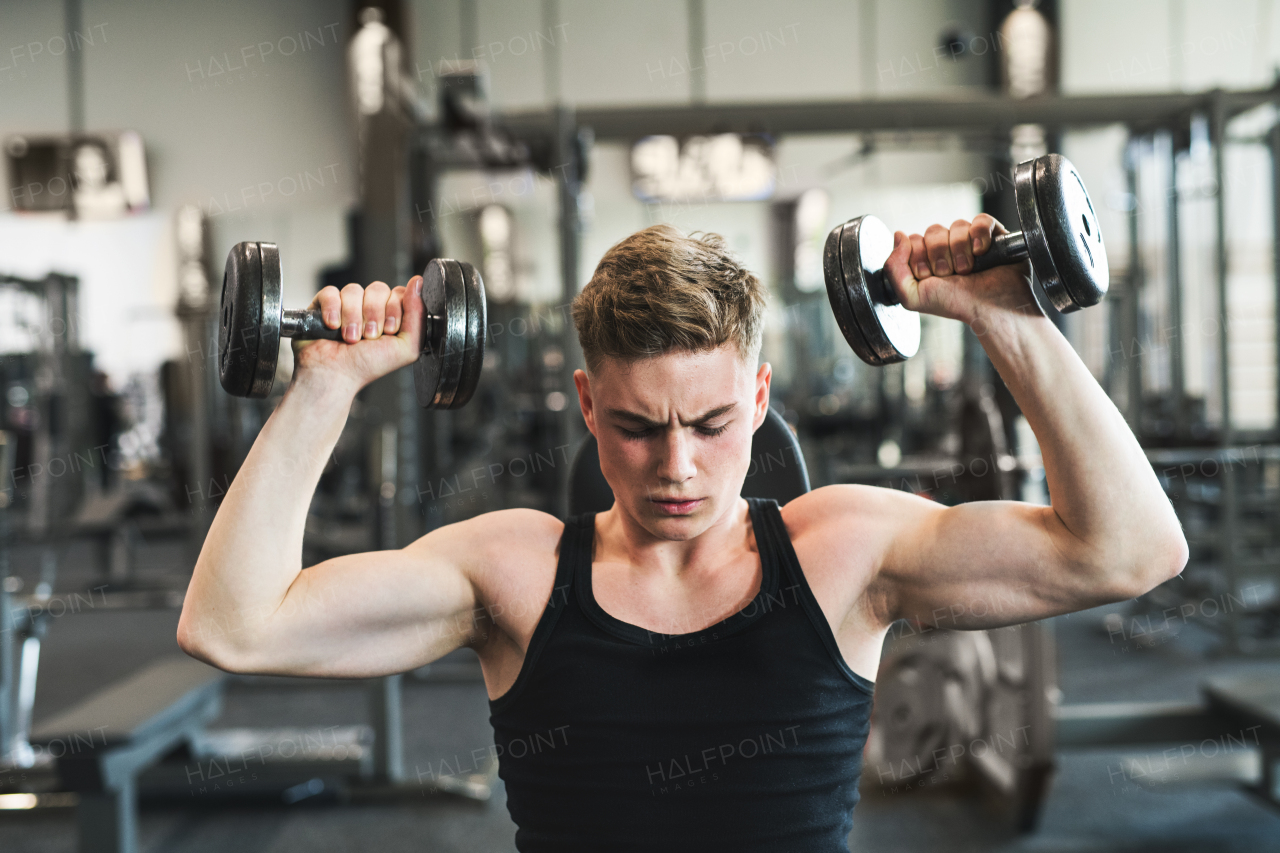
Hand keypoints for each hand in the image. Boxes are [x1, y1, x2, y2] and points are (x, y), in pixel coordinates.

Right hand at [291, 276, 424, 392]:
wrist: (335, 375)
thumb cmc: (368, 366)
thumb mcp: (406, 347)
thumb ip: (418, 316)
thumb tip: (417, 282)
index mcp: (391, 315)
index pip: (399, 292)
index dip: (394, 308)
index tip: (389, 330)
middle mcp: (370, 308)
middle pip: (378, 288)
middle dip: (374, 314)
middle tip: (370, 336)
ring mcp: (347, 305)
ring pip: (354, 290)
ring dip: (353, 316)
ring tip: (350, 337)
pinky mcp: (324, 304)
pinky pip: (331, 292)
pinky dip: (332, 309)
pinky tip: (333, 326)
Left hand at [882, 214, 1041, 326]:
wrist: (989, 309)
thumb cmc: (955, 304)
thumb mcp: (912, 296)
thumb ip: (894, 269)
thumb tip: (898, 235)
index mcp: (928, 260)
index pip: (913, 240)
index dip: (919, 257)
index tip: (930, 276)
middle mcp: (948, 249)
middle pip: (933, 231)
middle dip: (939, 255)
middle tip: (950, 275)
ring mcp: (971, 241)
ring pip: (956, 225)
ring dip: (960, 250)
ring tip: (967, 270)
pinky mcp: (994, 236)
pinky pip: (981, 220)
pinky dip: (979, 234)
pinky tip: (981, 251)